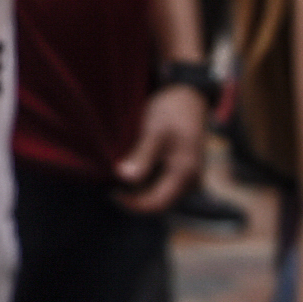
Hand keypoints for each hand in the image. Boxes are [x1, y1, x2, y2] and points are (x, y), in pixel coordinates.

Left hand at [115, 80, 208, 212]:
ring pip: (161, 195)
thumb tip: (125, 177)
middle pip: (159, 203)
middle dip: (135, 199)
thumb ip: (142, 155)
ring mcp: (189, 177)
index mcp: (185, 172)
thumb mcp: (155, 130)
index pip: (157, 203)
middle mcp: (191, 180)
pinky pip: (164, 186)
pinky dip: (147, 184)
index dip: (133, 204)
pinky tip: (133, 172)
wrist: (190, 97)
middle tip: (111, 188)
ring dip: (141, 192)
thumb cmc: (172, 110)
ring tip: (120, 180)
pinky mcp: (183, 172)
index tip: (112, 193)